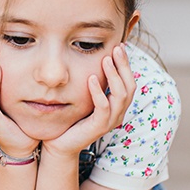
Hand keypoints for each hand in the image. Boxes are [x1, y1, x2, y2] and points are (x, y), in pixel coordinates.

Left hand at [44, 44, 135, 158]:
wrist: (60, 143)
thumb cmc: (72, 118)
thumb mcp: (84, 97)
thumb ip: (92, 83)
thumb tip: (92, 59)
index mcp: (116, 105)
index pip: (128, 81)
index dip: (126, 64)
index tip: (120, 46)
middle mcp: (118, 113)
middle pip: (130, 86)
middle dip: (124, 66)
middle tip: (117, 48)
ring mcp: (110, 121)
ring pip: (120, 96)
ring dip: (114, 76)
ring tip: (106, 60)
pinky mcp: (99, 127)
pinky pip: (103, 108)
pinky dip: (98, 92)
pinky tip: (91, 79)